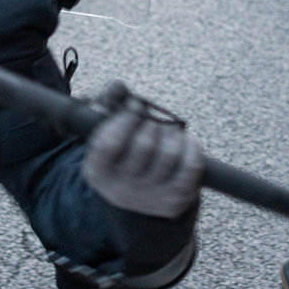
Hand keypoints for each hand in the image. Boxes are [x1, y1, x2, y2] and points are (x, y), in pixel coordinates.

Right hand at [82, 94, 202, 218]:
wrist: (136, 188)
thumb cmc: (120, 149)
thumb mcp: (105, 127)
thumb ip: (107, 100)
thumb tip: (118, 88)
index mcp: (96, 171)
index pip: (108, 144)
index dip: (126, 119)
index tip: (136, 104)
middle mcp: (120, 190)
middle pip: (143, 147)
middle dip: (152, 124)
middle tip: (152, 121)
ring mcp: (149, 198)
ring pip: (169, 155)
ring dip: (172, 134)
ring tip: (168, 130)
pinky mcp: (174, 200)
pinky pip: (191, 167)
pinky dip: (192, 147)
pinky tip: (185, 140)